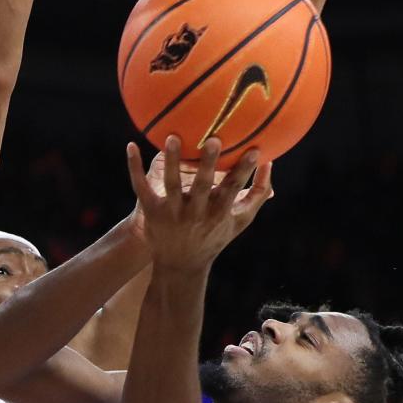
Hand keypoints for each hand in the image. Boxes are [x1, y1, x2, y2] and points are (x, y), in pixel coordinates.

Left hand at [126, 135, 272, 274]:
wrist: (181, 264)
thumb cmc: (215, 236)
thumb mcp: (241, 220)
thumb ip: (258, 193)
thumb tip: (270, 163)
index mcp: (219, 213)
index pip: (234, 188)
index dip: (245, 170)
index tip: (255, 150)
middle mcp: (196, 213)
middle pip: (203, 186)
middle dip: (209, 164)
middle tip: (214, 139)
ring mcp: (172, 212)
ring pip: (171, 184)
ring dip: (171, 161)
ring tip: (172, 137)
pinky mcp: (152, 211)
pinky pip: (141, 186)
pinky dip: (135, 167)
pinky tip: (131, 145)